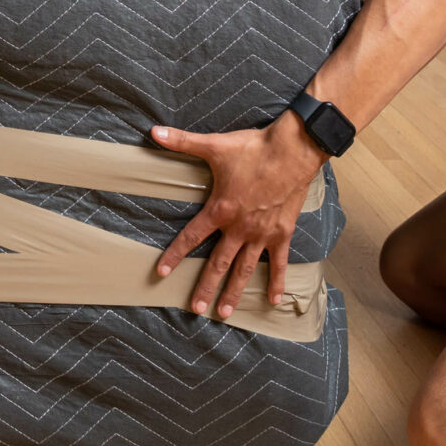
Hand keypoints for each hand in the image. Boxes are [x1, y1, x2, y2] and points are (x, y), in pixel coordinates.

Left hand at [148, 114, 325, 319]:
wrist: (292, 151)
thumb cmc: (253, 148)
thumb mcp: (214, 145)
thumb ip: (182, 142)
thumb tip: (153, 132)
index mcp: (220, 210)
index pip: (191, 237)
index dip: (175, 255)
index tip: (161, 272)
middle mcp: (240, 228)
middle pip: (218, 263)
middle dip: (205, 287)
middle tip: (195, 309)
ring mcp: (262, 233)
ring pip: (244, 269)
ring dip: (234, 291)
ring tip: (225, 313)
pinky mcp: (282, 233)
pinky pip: (278, 262)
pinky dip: (276, 281)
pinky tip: (272, 300)